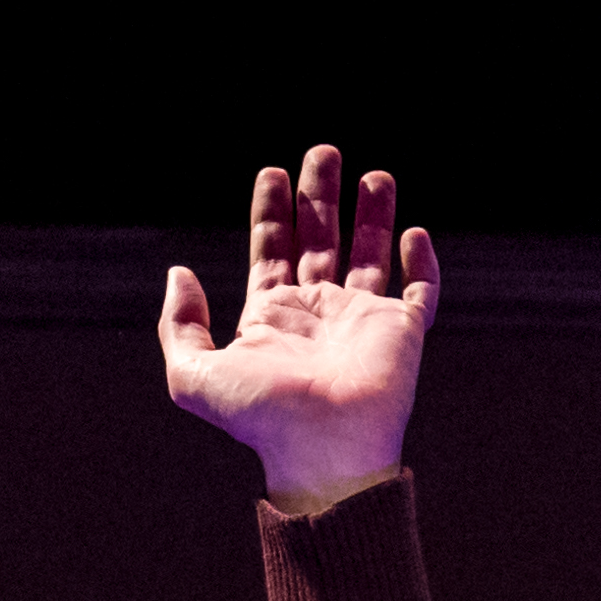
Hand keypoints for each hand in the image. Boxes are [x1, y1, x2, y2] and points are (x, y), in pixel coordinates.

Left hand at [161, 142, 440, 508]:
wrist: (325, 447)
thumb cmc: (262, 417)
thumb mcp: (194, 375)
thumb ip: (178, 326)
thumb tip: (180, 274)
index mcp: (273, 318)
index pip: (272, 252)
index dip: (271, 214)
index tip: (272, 174)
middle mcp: (318, 313)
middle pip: (320, 241)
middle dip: (319, 197)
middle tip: (322, 153)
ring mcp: (362, 322)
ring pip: (371, 255)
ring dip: (372, 215)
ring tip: (374, 175)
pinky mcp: (402, 333)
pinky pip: (419, 293)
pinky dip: (422, 264)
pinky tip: (415, 234)